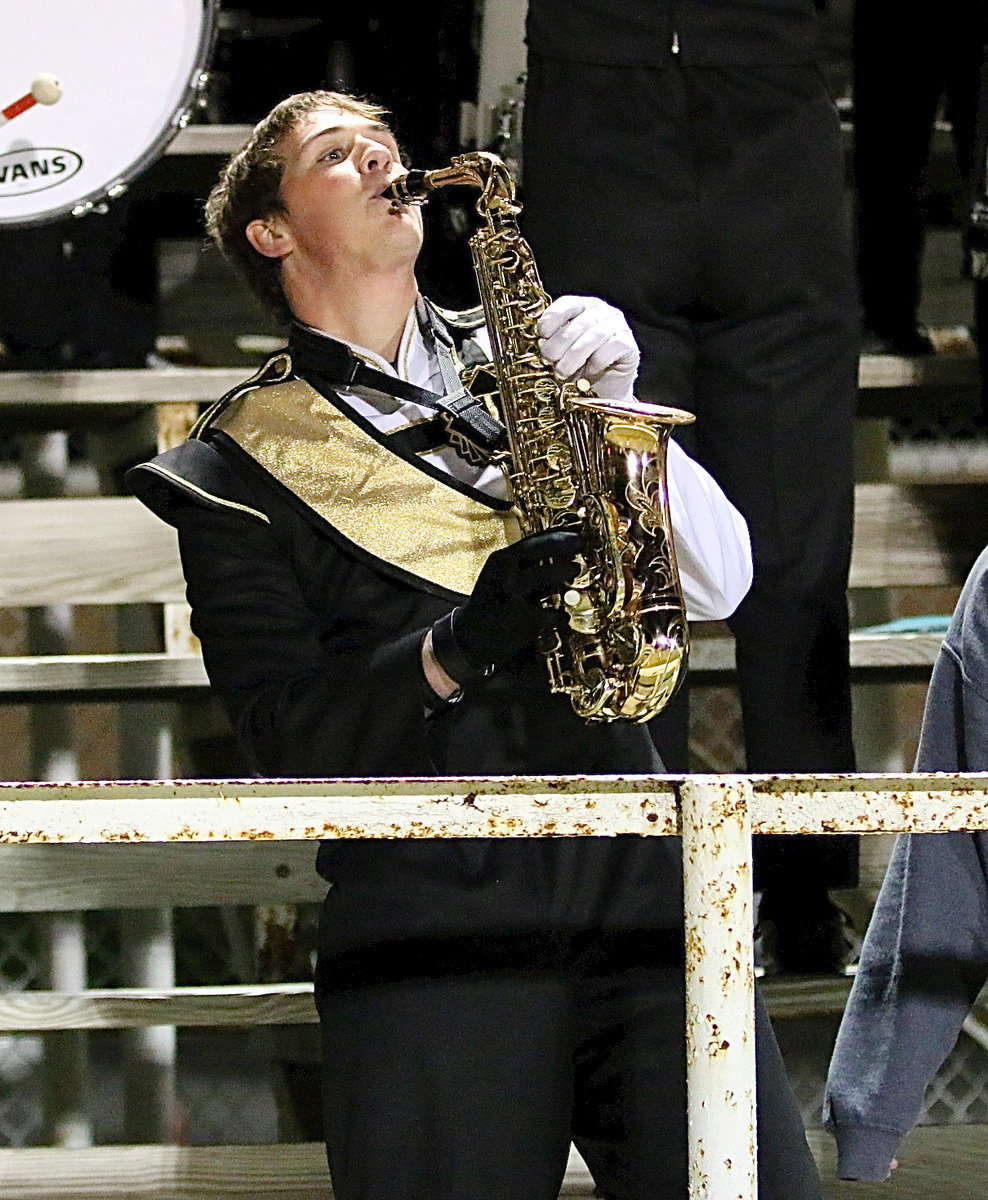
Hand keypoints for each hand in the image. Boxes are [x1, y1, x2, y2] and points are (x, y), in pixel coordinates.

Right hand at [430, 529, 582, 681]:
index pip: (533, 541)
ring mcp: (515, 596)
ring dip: (565, 573)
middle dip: (566, 550)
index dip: (560, 536)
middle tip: (579, 554)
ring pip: (549, 578)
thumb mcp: (497, 575)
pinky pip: (554, 613)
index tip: (577, 535)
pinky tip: (562, 616)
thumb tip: (556, 545)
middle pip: (543, 553)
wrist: (469, 638)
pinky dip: (561, 615)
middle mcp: (505, 574)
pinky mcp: (526, 621)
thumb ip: (522, 562)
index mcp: (499, 561)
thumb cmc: (489, 603)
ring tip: (574, 574)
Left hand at [537, 295, 639, 401]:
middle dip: (559, 344)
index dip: (551, 319)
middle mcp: (602, 312)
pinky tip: (590, 371)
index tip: (542, 336)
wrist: (604, 389)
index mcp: (584, 307)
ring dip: (574, 356)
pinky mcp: (628, 344)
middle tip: (549, 360)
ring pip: (593, 337)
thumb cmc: (581, 367)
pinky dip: (597, 362)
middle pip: (578, 323)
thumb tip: (542, 343)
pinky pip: (610, 349)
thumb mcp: (561, 352)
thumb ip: (553, 343)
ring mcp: (618, 326)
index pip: (567, 304)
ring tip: (563, 371)